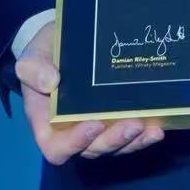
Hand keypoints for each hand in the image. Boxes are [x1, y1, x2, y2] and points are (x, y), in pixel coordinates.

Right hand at [14, 21, 162, 164]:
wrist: (63, 40)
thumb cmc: (44, 52)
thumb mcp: (32, 55)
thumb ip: (32, 67)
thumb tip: (50, 81)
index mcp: (46, 121)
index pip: (56, 147)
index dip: (74, 144)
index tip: (93, 124)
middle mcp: (71, 130)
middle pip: (91, 149)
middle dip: (113, 140)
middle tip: (132, 124)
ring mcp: (95, 127)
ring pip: (113, 146)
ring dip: (132, 142)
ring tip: (149, 129)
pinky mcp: (113, 120)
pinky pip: (127, 137)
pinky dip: (142, 136)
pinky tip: (157, 128)